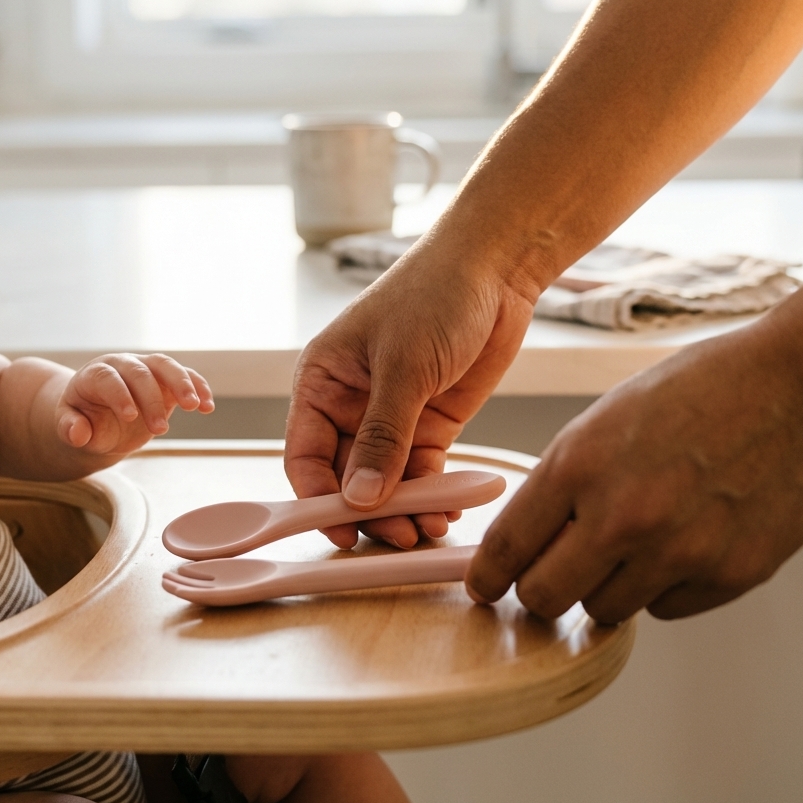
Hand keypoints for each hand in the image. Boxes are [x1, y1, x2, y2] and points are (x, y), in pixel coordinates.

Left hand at [56, 353, 213, 455]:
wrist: (100, 416)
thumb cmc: (83, 420)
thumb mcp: (69, 427)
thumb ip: (70, 429)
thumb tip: (78, 433)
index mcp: (94, 374)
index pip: (107, 378)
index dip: (119, 394)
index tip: (130, 417)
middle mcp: (121, 364)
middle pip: (139, 371)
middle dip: (152, 399)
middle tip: (160, 430)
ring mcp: (146, 368)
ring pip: (166, 365)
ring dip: (183, 384)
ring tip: (195, 406)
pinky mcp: (166, 378)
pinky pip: (185, 375)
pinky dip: (199, 388)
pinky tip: (207, 407)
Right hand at [285, 239, 536, 548]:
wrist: (496, 267)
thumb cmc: (434, 293)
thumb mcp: (403, 366)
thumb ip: (382, 435)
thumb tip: (359, 496)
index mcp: (323, 382)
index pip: (306, 455)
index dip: (318, 497)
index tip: (340, 529)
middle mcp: (351, 404)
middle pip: (347, 476)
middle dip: (369, 510)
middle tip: (397, 534)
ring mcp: (393, 416)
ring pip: (387, 480)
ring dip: (404, 508)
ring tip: (426, 527)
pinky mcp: (431, 422)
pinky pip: (424, 470)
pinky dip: (433, 493)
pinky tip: (446, 508)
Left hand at [465, 320, 802, 621]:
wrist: (799, 386)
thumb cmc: (700, 389)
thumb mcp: (606, 417)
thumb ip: (565, 480)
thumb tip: (533, 538)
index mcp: (578, 464)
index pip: (507, 547)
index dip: (487, 576)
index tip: (485, 587)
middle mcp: (621, 515)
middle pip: (545, 598)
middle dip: (541, 592)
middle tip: (552, 579)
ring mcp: (678, 550)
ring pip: (605, 610)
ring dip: (606, 586)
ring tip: (633, 543)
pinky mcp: (729, 575)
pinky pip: (666, 608)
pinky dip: (662, 586)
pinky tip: (681, 542)